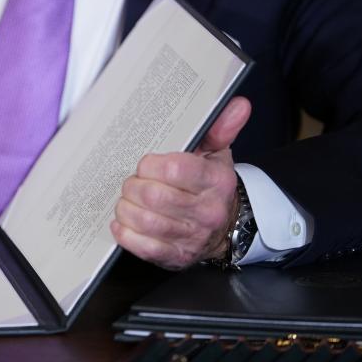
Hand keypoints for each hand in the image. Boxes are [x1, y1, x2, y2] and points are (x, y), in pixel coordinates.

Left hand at [111, 96, 251, 269]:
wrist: (225, 227)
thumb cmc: (212, 186)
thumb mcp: (217, 153)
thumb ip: (221, 127)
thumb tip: (238, 104)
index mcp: (216, 181)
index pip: (174, 170)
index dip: (150, 165)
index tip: (146, 164)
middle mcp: (206, 211)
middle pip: (154, 197)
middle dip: (133, 186)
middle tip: (133, 182)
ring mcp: (191, 237)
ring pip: (145, 221)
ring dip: (126, 208)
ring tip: (127, 200)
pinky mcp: (176, 257)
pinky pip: (143, 246)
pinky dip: (126, 232)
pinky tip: (124, 222)